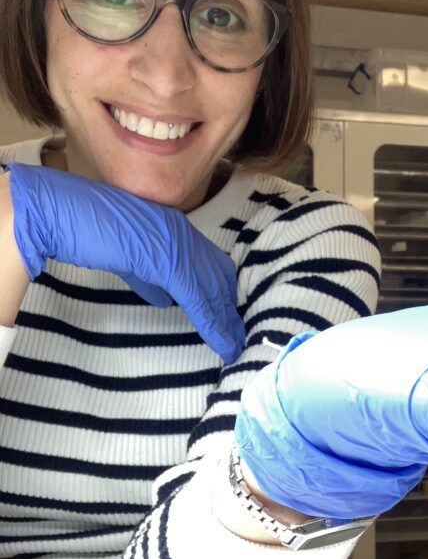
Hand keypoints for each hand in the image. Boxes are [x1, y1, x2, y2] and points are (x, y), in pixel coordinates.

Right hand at [7, 163, 243, 361]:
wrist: (58, 212)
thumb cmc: (83, 228)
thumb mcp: (125, 255)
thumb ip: (148, 276)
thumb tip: (164, 298)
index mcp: (172, 227)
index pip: (209, 262)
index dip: (221, 289)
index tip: (229, 314)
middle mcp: (181, 232)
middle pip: (218, 277)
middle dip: (229, 307)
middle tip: (239, 335)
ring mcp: (176, 244)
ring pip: (213, 290)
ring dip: (225, 322)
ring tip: (234, 346)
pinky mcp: (167, 261)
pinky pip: (197, 299)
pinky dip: (211, 324)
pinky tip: (221, 342)